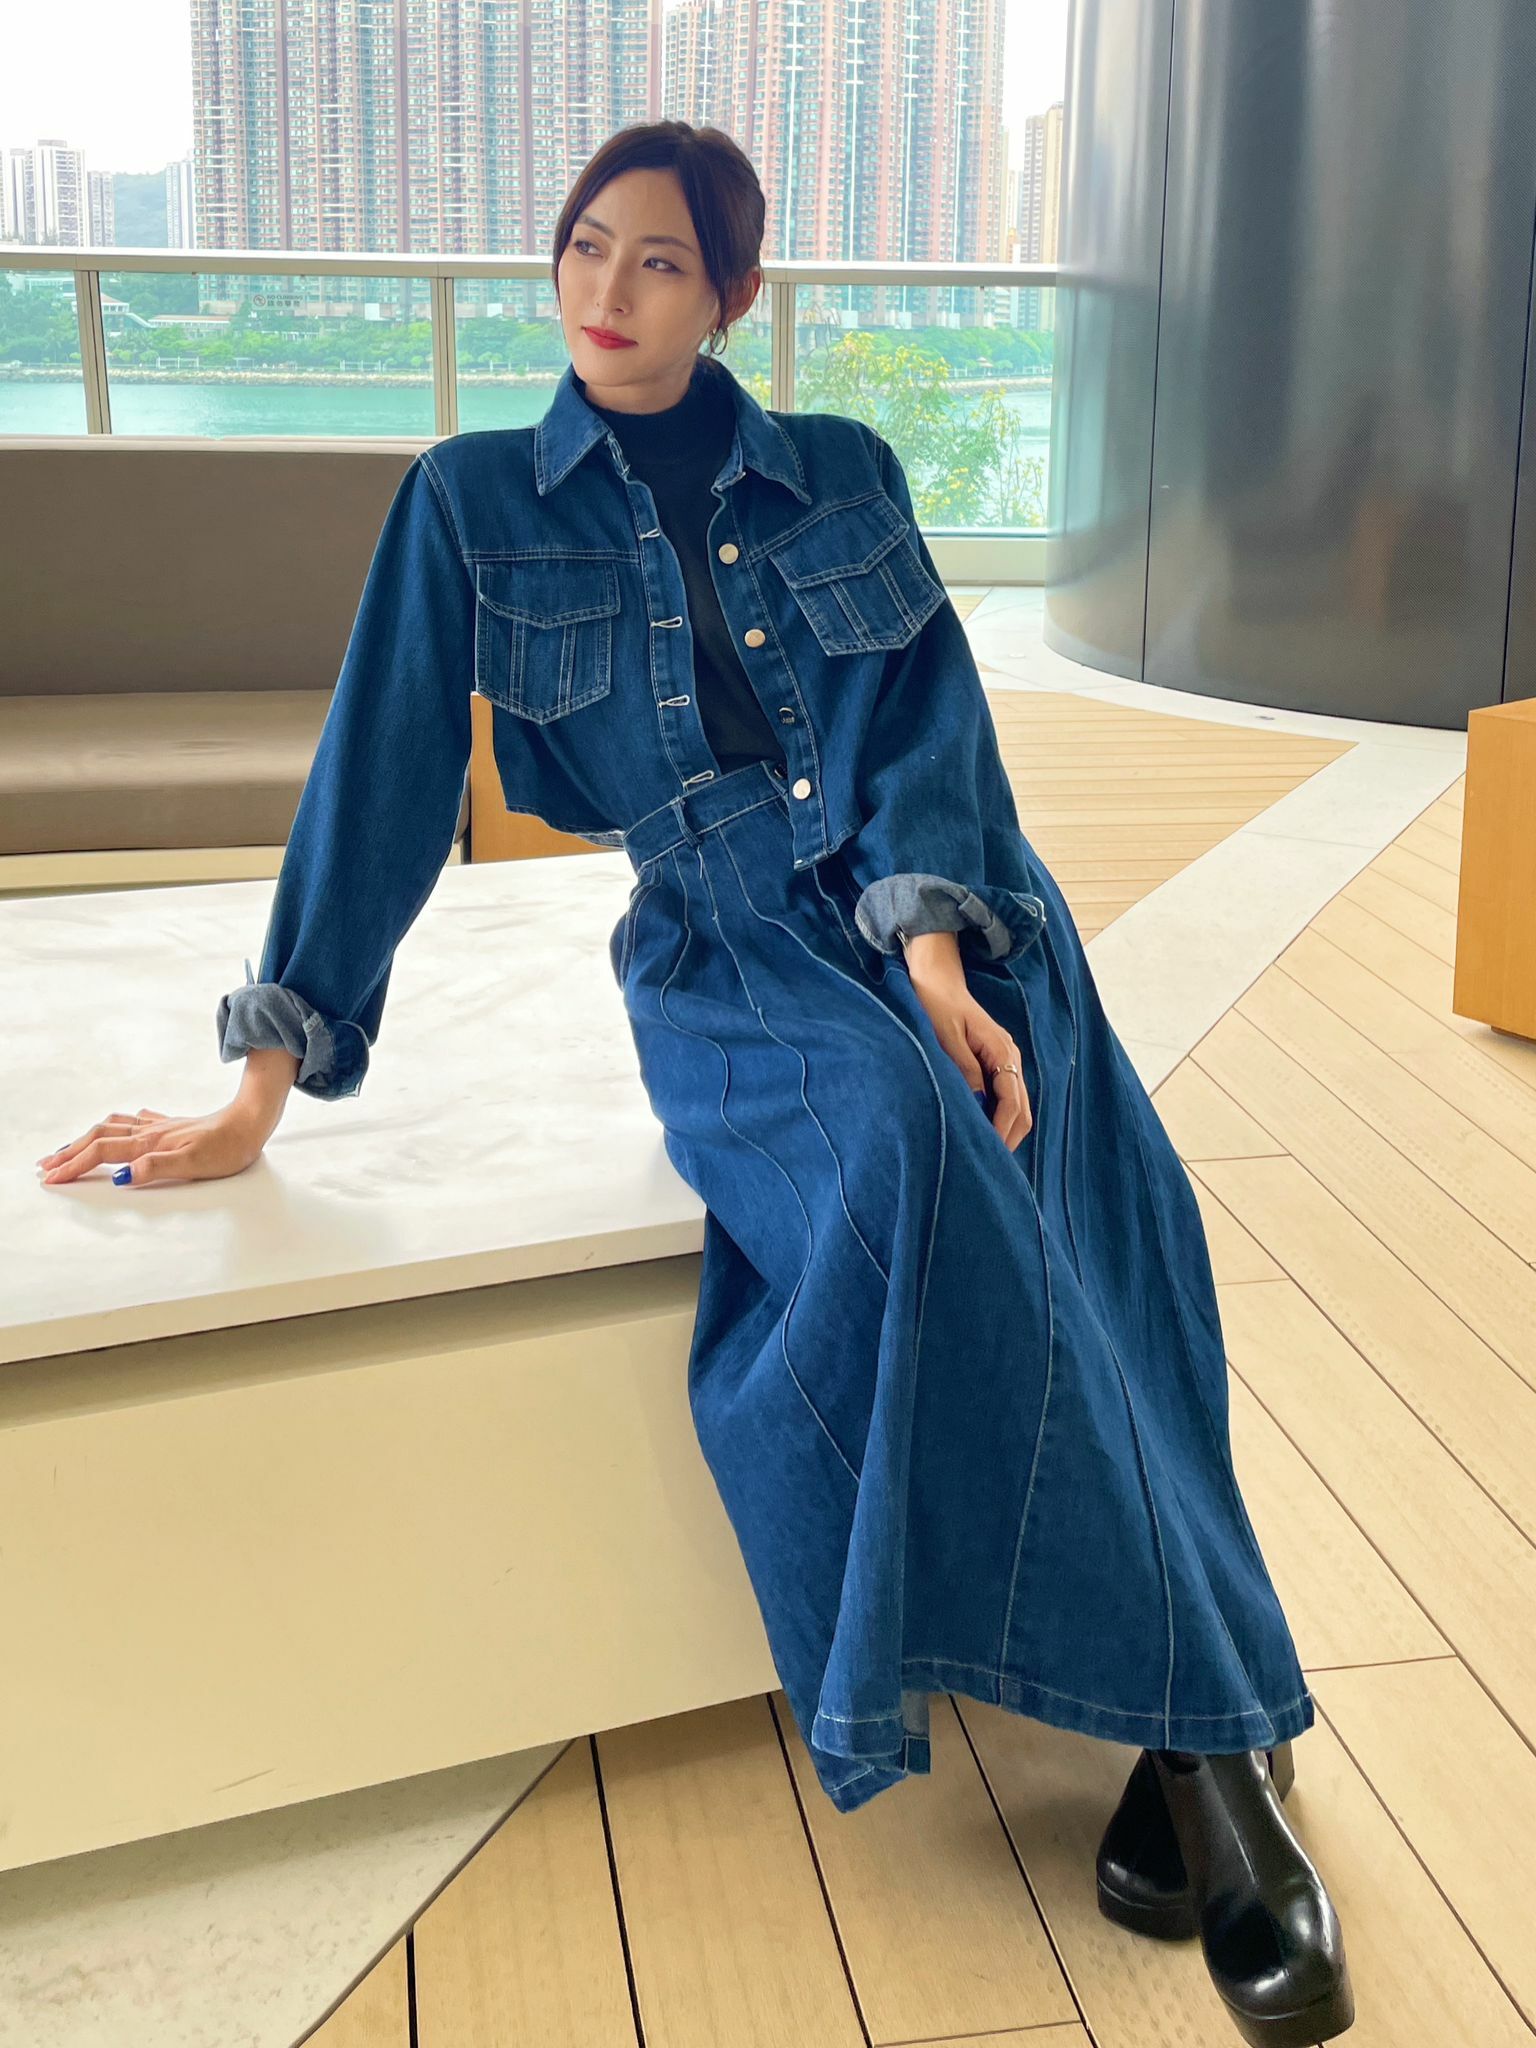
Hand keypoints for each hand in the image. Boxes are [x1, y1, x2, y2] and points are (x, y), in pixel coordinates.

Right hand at [37, 1103, 270, 1188]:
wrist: (251, 1123)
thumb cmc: (227, 1147)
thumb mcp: (194, 1164)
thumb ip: (156, 1169)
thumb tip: (123, 1177)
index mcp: (150, 1143)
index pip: (102, 1154)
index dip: (74, 1166)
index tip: (51, 1178)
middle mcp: (150, 1132)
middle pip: (98, 1138)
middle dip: (70, 1153)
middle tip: (46, 1165)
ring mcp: (160, 1127)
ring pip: (112, 1128)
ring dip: (86, 1138)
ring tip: (69, 1147)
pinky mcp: (173, 1126)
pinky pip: (135, 1122)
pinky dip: (117, 1126)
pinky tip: (121, 1124)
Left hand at [904, 948, 1032, 1151]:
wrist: (936, 977)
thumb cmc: (935, 1003)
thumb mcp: (944, 1035)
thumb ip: (962, 1068)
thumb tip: (977, 1103)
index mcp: (1001, 1049)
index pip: (1011, 1100)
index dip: (1002, 1130)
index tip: (989, 1153)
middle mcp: (1010, 1057)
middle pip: (1022, 1109)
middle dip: (1009, 1138)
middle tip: (989, 1166)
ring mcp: (1004, 1060)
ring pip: (1016, 1106)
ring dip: (1006, 1130)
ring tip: (987, 1156)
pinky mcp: (994, 1062)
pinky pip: (1005, 1097)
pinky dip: (999, 1118)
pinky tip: (984, 1132)